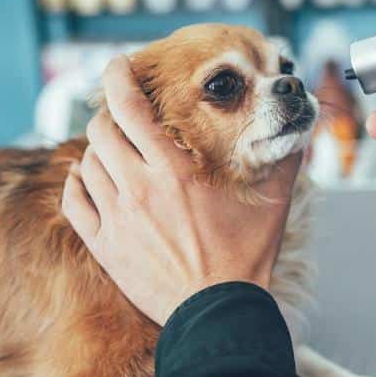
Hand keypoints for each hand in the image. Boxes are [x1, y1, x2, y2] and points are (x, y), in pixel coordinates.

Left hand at [61, 56, 301, 325]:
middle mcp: (138, 187)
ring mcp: (117, 218)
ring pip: (87, 164)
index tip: (117, 64)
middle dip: (108, 113)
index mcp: (175, 170)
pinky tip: (87, 179)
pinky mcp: (104, 246)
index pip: (129, 106)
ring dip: (97, 149)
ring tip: (113, 149)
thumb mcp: (275, 202)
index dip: (117, 76)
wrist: (218, 312)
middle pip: (101, 130)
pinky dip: (77, 183)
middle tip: (121, 114)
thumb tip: (301, 128)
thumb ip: (285, 158)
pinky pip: (74, 202)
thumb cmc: (247, 257)